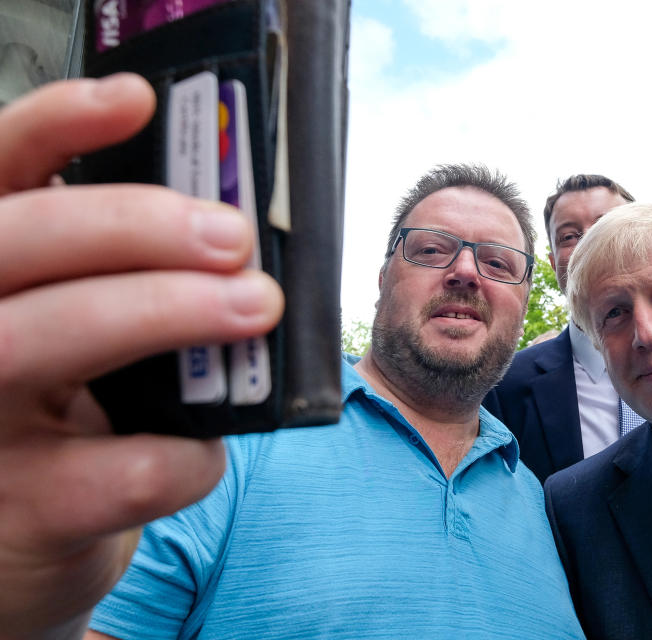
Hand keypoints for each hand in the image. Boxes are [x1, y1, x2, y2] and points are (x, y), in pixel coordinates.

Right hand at [0, 75, 283, 637]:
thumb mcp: (78, 333)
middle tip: (233, 235)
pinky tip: (206, 451)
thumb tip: (228, 230)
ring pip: (41, 342)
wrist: (23, 547)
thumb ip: (122, 284)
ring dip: (161, 311)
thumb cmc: (70, 417)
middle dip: (129, 224)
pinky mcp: (21, 513)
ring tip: (253, 304)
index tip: (137, 101)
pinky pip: (115, 471)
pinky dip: (185, 455)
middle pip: (14, 243)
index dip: (54, 125)